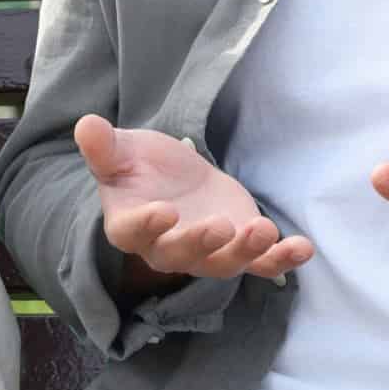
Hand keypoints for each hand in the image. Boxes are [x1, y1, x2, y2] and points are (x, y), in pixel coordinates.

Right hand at [76, 113, 313, 285]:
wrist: (176, 179)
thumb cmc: (143, 166)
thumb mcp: (124, 150)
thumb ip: (104, 146)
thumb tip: (85, 125)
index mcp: (130, 224)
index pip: (133, 233)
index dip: (147, 226)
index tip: (164, 211)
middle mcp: (166, 248)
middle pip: (180, 255)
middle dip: (201, 243)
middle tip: (220, 226)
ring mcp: (205, 254)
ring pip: (222, 263)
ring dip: (245, 251)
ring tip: (264, 231)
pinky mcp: (237, 249)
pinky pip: (260, 264)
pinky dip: (281, 259)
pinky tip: (303, 247)